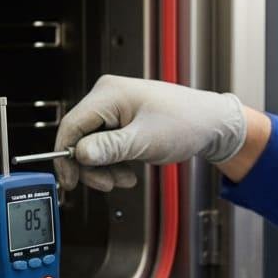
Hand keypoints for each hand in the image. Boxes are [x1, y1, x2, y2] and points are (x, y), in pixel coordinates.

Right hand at [54, 75, 246, 190]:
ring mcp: (115, 109)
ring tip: (126, 178)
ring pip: (92, 146)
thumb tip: (79, 154)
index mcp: (109, 94)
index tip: (70, 180)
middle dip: (92, 166)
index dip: (66, 157)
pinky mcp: (122, 122)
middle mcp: (108, 97)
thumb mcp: (145, 140)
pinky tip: (129, 171)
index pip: (71, 126)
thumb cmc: (187, 122)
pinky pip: (106, 146)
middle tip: (107, 184)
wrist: (211, 124)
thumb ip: (109, 148)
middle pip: (80, 138)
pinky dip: (114, 163)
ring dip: (105, 168)